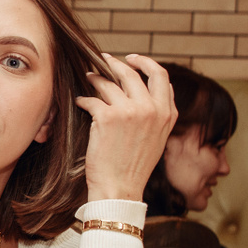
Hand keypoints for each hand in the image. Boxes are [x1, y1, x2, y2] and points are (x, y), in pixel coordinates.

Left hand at [76, 53, 176, 202]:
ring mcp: (130, 111)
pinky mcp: (108, 117)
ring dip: (96, 78)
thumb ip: (157, 113)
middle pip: (133, 73)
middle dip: (116, 63)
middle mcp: (152, 109)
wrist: (120, 188)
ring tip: (89, 78)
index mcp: (167, 113)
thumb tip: (145, 91)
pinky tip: (79, 102)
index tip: (132, 59)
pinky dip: (83, 99)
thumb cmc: (134, 166)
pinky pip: (91, 99)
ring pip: (109, 83)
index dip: (145, 63)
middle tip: (104, 59)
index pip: (161, 75)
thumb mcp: (158, 138)